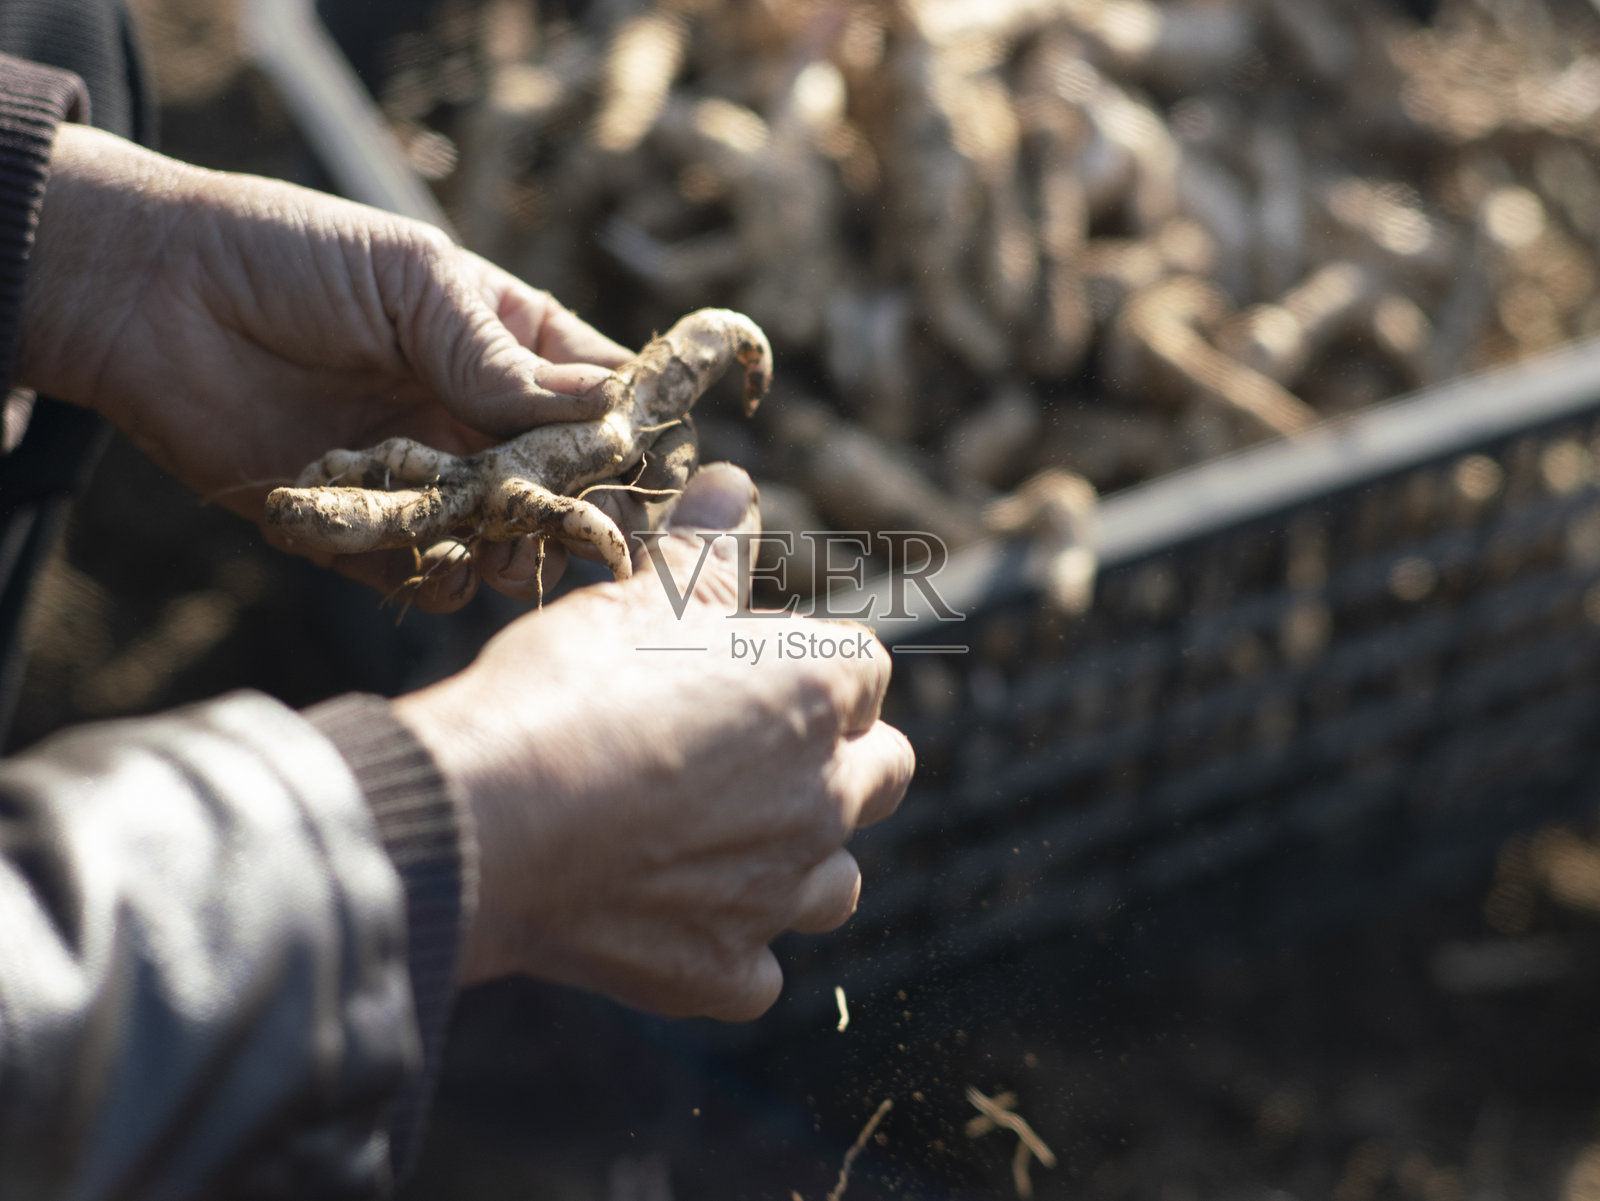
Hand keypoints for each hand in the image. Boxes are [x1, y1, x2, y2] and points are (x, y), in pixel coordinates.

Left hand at [18, 124, 640, 610]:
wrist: (149, 295)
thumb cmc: (288, 256)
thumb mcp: (411, 281)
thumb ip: (498, 356)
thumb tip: (602, 411)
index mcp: (507, 347)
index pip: (603, 400)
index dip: (635, 432)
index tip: (653, 460)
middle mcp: (476, 422)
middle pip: (568, 489)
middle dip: (584, 510)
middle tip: (586, 522)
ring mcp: (424, 482)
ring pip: (506, 545)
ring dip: (513, 549)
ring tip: (497, 536)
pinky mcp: (360, 533)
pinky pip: (424, 579)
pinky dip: (435, 578)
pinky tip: (427, 555)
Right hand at [392, 464, 915, 1019]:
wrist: (485, 817)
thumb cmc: (566, 690)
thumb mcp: (638, 597)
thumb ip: (704, 547)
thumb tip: (734, 481)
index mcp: (813, 695)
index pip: (864, 670)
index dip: (812, 666)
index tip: (753, 669)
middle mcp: (820, 798)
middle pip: (882, 772)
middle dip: (839, 759)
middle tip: (757, 752)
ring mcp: (775, 894)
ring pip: (834, 883)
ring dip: (799, 860)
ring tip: (726, 842)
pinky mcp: (721, 970)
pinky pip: (755, 968)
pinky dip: (728, 948)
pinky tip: (677, 921)